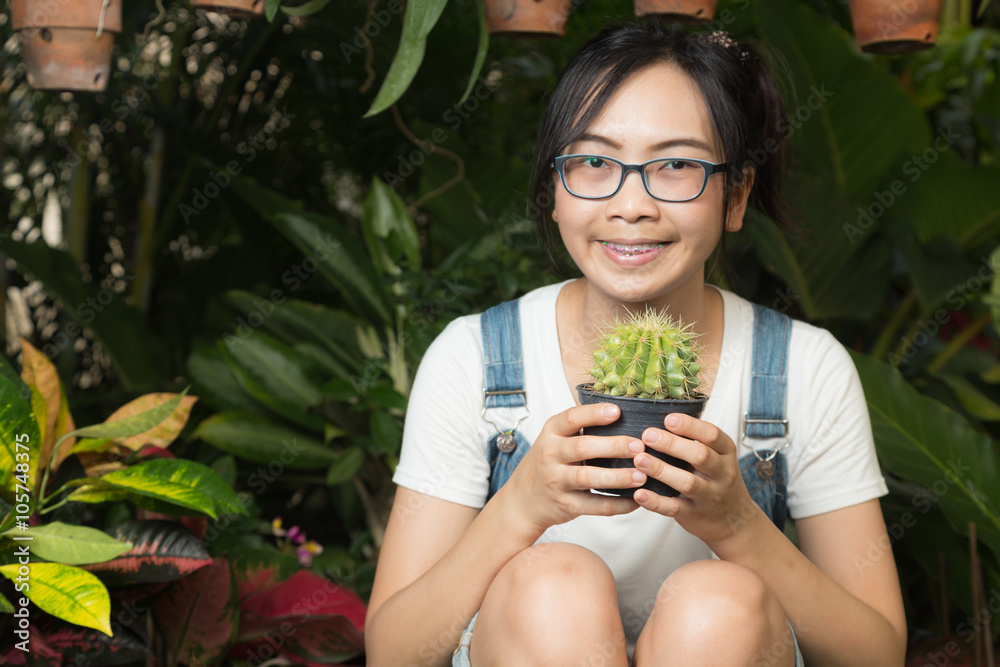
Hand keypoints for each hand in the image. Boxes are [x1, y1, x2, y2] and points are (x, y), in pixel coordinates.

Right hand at [496, 402, 642, 536]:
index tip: (617, 411)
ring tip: (641, 476)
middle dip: (612, 446)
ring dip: (616, 477)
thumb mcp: (554, 440)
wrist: (522, 501)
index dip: (594, 414)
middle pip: (581, 447)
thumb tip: (623, 413)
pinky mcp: (566, 505)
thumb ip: (579, 428)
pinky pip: (595, 506)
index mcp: (551, 434)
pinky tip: (636, 499)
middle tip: (638, 446)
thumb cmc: (548, 463)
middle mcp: (550, 455)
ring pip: (587, 478)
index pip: (571, 418)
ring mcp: (556, 481)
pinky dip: (618, 504)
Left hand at [630, 413, 764, 548]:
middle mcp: (721, 473)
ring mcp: (709, 496)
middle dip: (672, 444)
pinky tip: (639, 493)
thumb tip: (658, 416)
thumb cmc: (716, 479)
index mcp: (725, 453)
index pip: (712, 435)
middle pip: (700, 456)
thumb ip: (695, 440)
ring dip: (661, 470)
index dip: (690, 426)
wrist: (733, 520)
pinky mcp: (694, 515)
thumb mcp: (717, 456)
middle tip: (647, 435)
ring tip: (639, 459)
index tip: (668, 418)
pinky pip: (674, 508)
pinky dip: (656, 502)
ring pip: (687, 483)